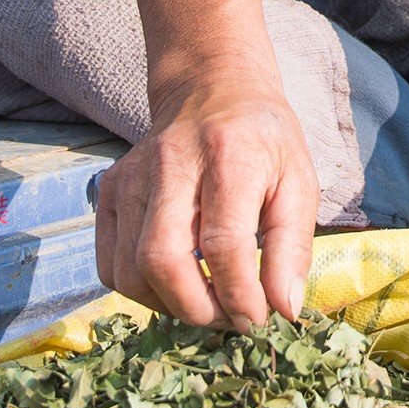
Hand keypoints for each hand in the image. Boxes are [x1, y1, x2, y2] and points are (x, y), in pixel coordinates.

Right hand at [95, 77, 319, 331]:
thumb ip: (293, 247)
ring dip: (170, 306)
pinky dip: (141, 291)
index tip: (260, 316)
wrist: (211, 89)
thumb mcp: (300, 181)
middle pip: (162, 260)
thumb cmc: (263, 140)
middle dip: (198, 308)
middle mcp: (170, 162)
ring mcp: (131, 176)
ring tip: (208, 303)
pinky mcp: (108, 190)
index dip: (240, 295)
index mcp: (228, 153)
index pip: (222, 243)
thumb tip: (284, 309)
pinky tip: (176, 285)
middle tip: (232, 319)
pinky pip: (110, 265)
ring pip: (130, 271)